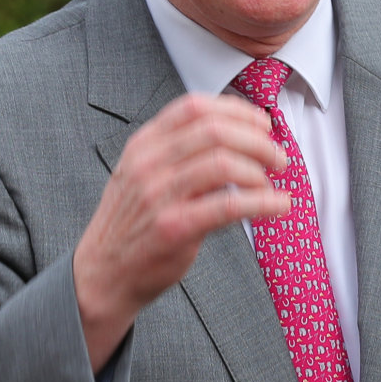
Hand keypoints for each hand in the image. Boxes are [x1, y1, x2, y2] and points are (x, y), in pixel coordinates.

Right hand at [73, 92, 289, 367]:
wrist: (102, 274)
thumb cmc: (134, 225)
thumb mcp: (143, 175)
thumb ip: (178, 153)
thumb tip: (237, 136)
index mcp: (144, 144)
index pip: (194, 107)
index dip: (236, 111)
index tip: (262, 124)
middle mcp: (148, 164)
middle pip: (214, 131)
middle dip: (257, 141)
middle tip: (278, 158)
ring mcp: (159, 195)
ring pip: (223, 164)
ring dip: (259, 171)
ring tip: (272, 185)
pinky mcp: (174, 228)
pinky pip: (228, 205)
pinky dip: (262, 202)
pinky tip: (278, 206)